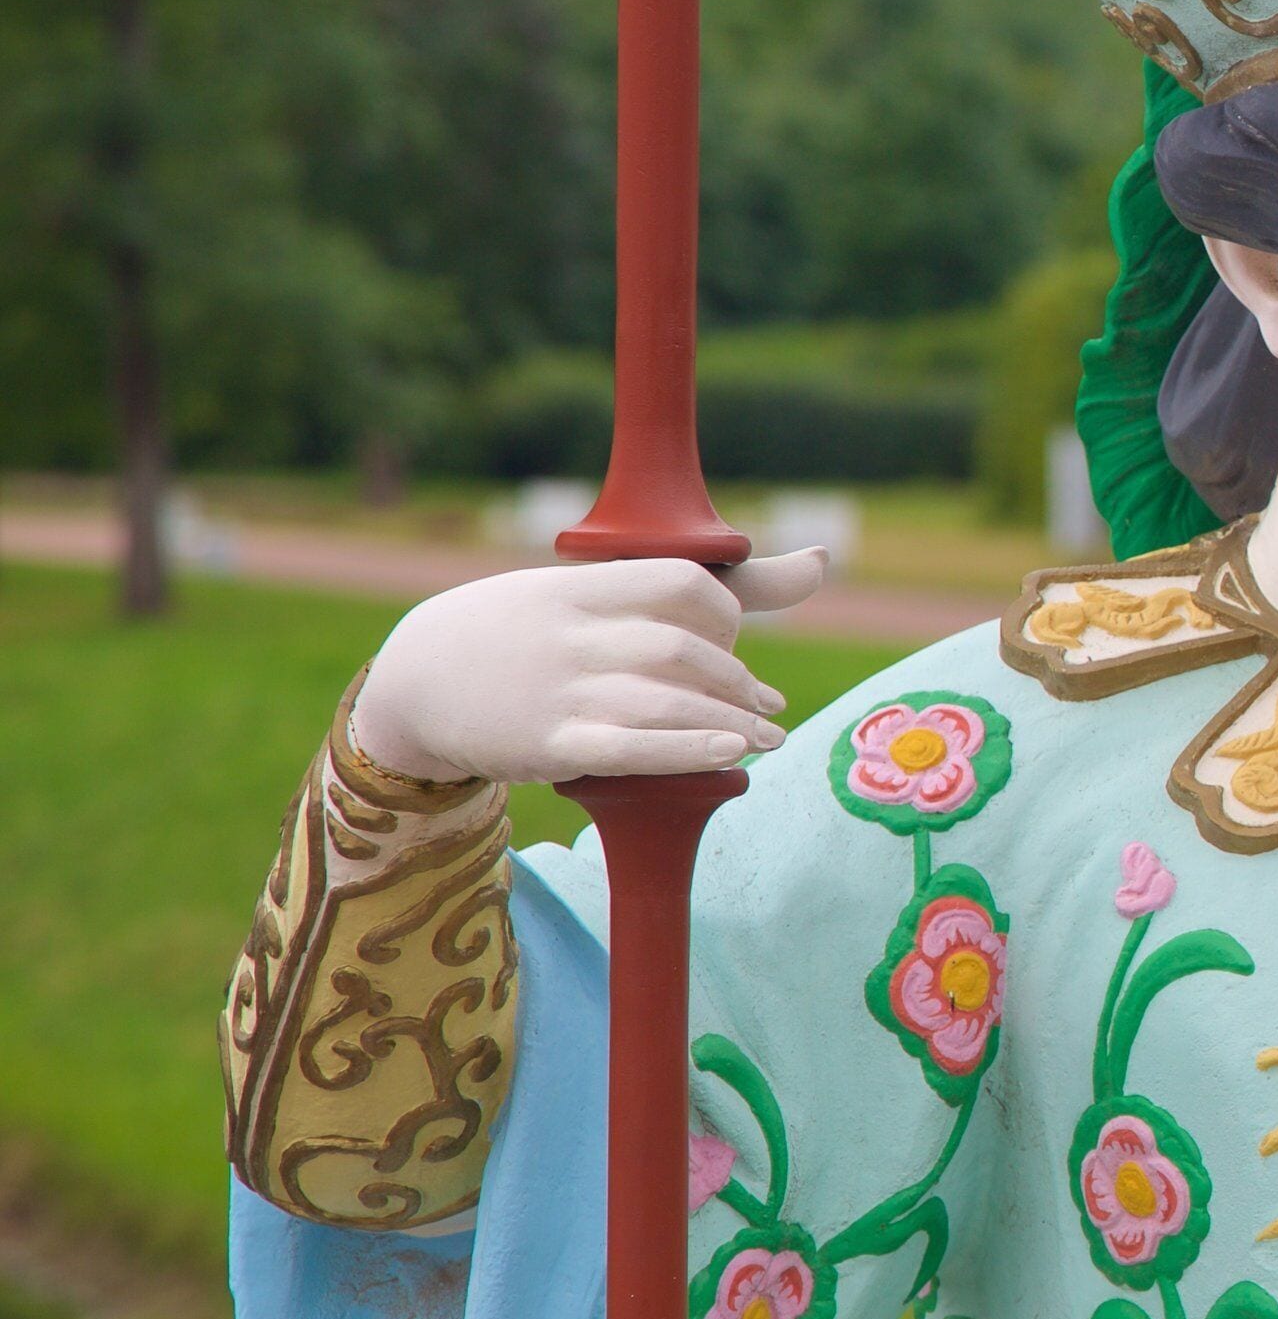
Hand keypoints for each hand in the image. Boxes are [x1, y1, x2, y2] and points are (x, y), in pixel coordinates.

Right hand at [349, 551, 828, 785]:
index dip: (726, 616)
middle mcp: (571, 635)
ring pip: (666, 703)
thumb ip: (702, 585)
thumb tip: (824, 562)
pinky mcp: (547, 746)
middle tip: (765, 707)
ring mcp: (557, 691)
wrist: (413, 684)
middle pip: (682, 650)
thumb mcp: (589, 594)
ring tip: (765, 739)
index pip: (682, 583)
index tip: (734, 644)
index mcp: (580, 588)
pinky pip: (630, 748)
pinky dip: (686, 752)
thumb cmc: (521, 633)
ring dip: (731, 724)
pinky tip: (729, 755)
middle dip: (737, 682)